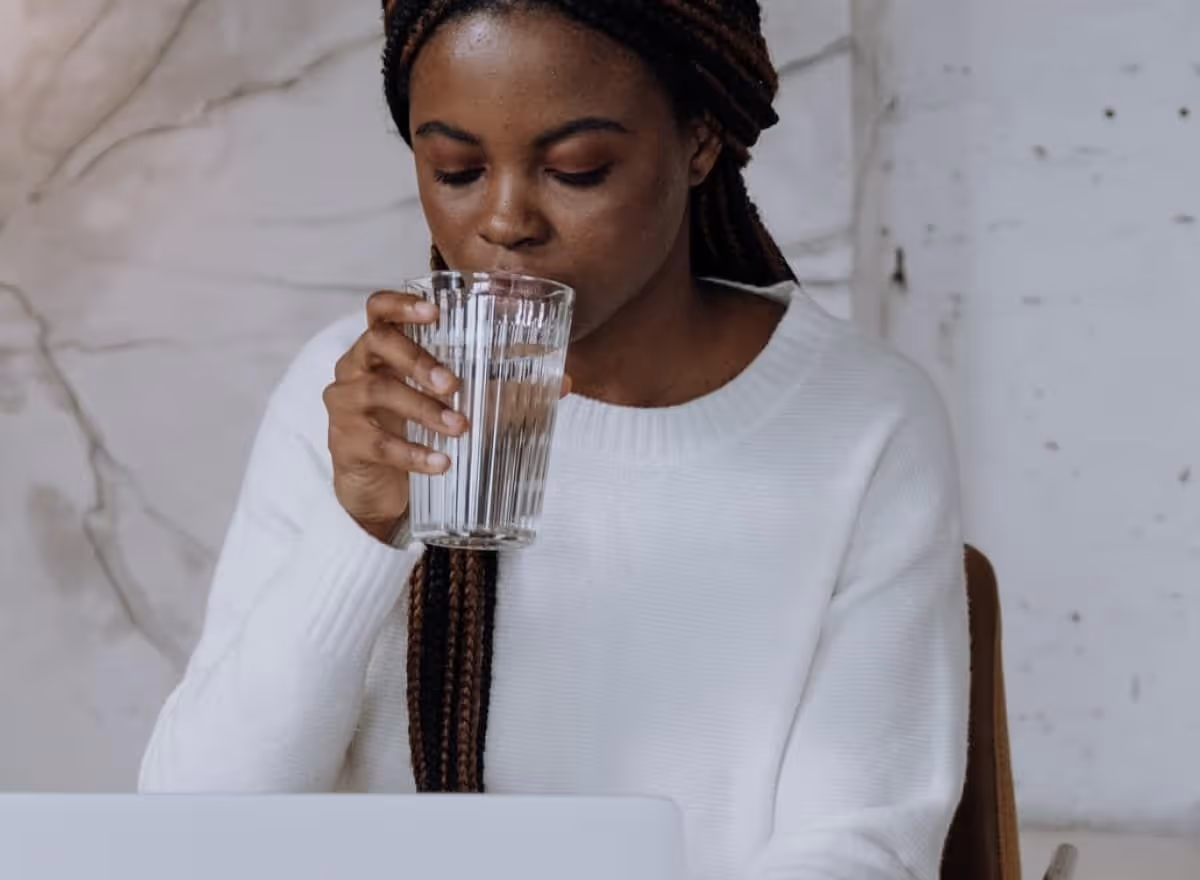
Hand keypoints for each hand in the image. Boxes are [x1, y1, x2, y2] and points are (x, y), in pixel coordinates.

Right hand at [323, 291, 573, 543]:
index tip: (436, 311)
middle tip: (454, 384)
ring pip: (378, 392)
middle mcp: (357, 366)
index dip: (403, 304)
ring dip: (423, 409)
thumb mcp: (459, 403)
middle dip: (417, 360)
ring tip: (459, 427)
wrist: (380, 489)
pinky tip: (441, 462)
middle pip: (377, 343)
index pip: (378, 308)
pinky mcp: (346, 442)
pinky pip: (379, 443)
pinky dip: (413, 453)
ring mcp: (346, 404)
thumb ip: (507, 389)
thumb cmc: (418, 428)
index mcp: (382, 347)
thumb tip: (566, 383)